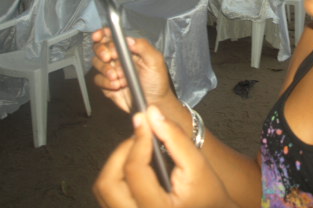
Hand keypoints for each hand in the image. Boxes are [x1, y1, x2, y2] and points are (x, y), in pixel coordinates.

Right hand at [92, 28, 171, 112]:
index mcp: (128, 49)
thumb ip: (143, 47)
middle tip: (109, 57)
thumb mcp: (155, 61)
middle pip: (99, 47)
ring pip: (97, 63)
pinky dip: (106, 82)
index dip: (102, 34)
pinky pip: (98, 79)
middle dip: (101, 50)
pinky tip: (118, 85)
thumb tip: (128, 39)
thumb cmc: (157, 80)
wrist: (153, 102)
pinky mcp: (106, 84)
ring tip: (118, 77)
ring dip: (105, 68)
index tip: (99, 36)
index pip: (111, 36)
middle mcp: (117, 58)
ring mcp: (111, 71)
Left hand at [93, 106, 234, 207]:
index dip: (138, 140)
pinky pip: (108, 195)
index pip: (134, 171)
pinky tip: (136, 167)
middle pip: (108, 183)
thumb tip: (153, 114)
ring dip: (117, 163)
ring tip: (139, 151)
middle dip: (121, 153)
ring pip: (104, 190)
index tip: (144, 121)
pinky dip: (117, 176)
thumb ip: (176, 138)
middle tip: (139, 138)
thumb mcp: (198, 166)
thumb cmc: (208, 197)